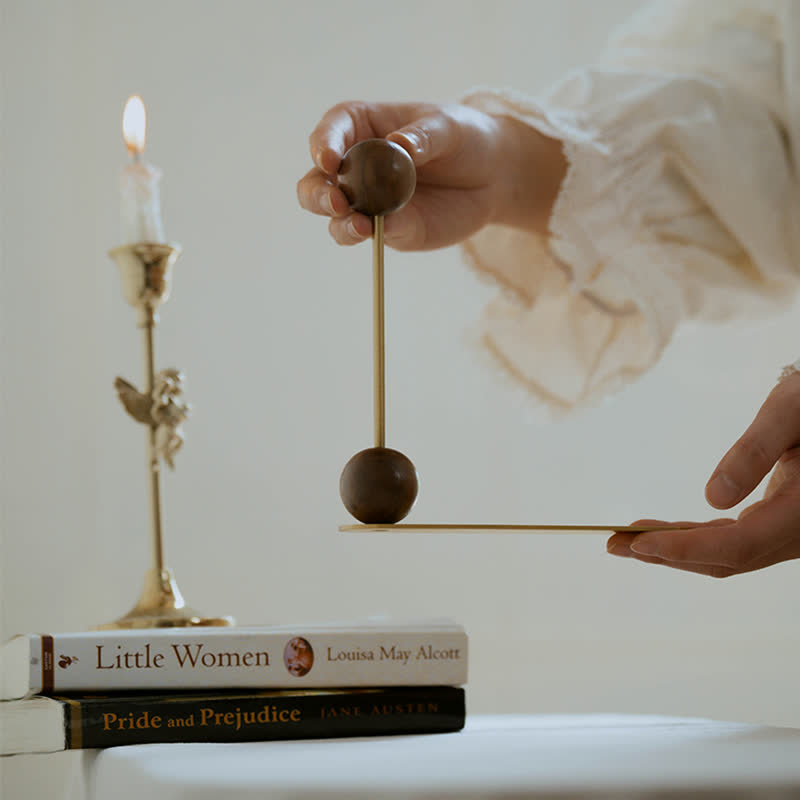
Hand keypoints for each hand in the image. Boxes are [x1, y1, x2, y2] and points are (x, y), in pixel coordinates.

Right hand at [297, 101, 565, 250]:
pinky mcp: (388, 229)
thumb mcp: (448, 127)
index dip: (322, 145)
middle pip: (317, 183)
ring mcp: (368, 202)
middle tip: (338, 203)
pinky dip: (373, 234)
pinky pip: (370, 234)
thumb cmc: (465, 138)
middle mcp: (355, 167)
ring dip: (341, 223)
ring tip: (361, 225)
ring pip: (336, 217)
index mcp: (361, 128)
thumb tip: (398, 148)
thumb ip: (422, 137)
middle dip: (319, 195)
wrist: (493, 176)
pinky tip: (385, 229)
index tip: (329, 160)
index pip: (330, 133)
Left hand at [607, 372, 799, 576]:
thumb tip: (712, 499)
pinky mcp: (778, 525)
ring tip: (625, 541)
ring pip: (727, 555)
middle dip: (667, 554)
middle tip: (613, 544)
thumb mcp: (789, 413)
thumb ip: (754, 452)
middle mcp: (798, 533)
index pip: (737, 545)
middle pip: (726, 559)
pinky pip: (733, 542)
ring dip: (675, 550)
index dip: (685, 548)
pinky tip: (662, 533)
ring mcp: (788, 534)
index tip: (639, 543)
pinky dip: (695, 539)